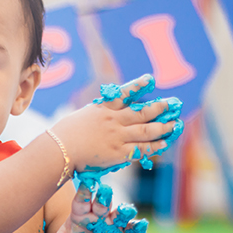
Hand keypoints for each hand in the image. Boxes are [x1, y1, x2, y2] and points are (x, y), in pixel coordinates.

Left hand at [37, 184, 133, 232]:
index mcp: (82, 212)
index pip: (82, 201)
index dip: (85, 193)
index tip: (85, 184)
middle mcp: (100, 214)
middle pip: (102, 203)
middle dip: (104, 198)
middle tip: (105, 190)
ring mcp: (114, 223)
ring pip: (120, 214)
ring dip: (124, 211)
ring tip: (126, 210)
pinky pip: (133, 230)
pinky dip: (137, 228)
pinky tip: (141, 226)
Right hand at [49, 75, 177, 171]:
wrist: (58, 150)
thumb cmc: (64, 135)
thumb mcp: (82, 116)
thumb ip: (99, 115)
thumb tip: (110, 115)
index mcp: (103, 109)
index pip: (124, 94)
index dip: (138, 86)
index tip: (150, 79)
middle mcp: (113, 120)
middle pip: (142, 112)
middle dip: (159, 108)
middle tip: (172, 104)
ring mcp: (117, 137)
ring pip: (146, 130)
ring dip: (163, 127)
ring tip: (174, 124)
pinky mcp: (117, 153)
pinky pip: (141, 149)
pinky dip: (154, 146)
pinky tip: (164, 142)